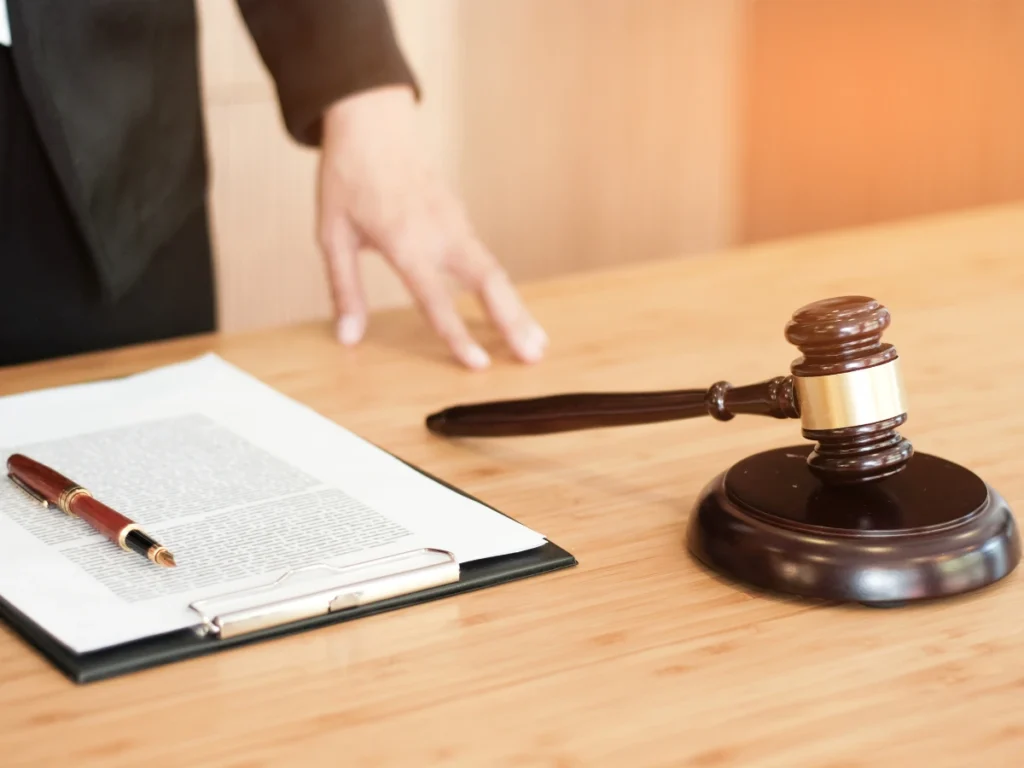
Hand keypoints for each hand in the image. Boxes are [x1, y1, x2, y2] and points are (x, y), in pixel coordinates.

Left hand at [316, 85, 547, 368]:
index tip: (480, 365)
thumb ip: (344, 289)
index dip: (458, 335)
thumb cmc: (347, 177)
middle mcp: (440, 233)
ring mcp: (456, 223)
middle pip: (488, 283)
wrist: (372, 121)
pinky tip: (513, 313)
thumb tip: (348, 337)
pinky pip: (487, 259)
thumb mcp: (332, 234)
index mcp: (405, 241)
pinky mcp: (461, 217)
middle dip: (513, 322)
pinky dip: (504, 289)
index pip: (436, 298)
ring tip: (538, 343)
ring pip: (495, 272)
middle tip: (535, 356)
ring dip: (518, 309)